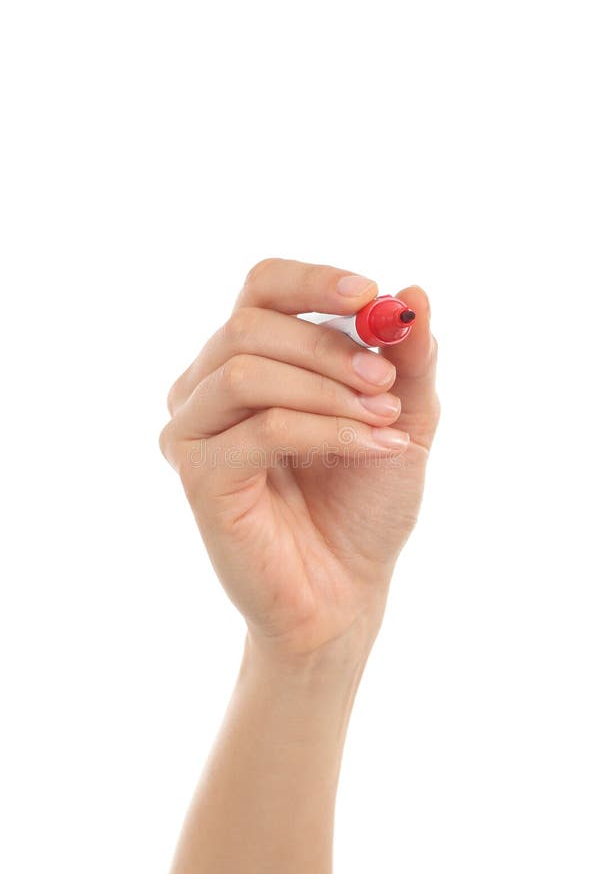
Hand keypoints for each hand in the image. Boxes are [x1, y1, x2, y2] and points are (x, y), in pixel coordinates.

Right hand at [160, 258, 439, 660]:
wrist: (345, 592)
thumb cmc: (363, 504)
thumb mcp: (401, 418)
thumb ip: (407, 360)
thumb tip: (414, 292)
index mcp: (248, 361)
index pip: (260, 289)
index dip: (312, 282)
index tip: (369, 293)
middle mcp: (207, 389)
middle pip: (248, 324)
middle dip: (329, 346)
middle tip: (387, 382)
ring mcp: (194, 432)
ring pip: (247, 370)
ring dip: (329, 390)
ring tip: (385, 421)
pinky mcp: (199, 475)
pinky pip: (263, 427)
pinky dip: (328, 430)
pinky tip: (377, 449)